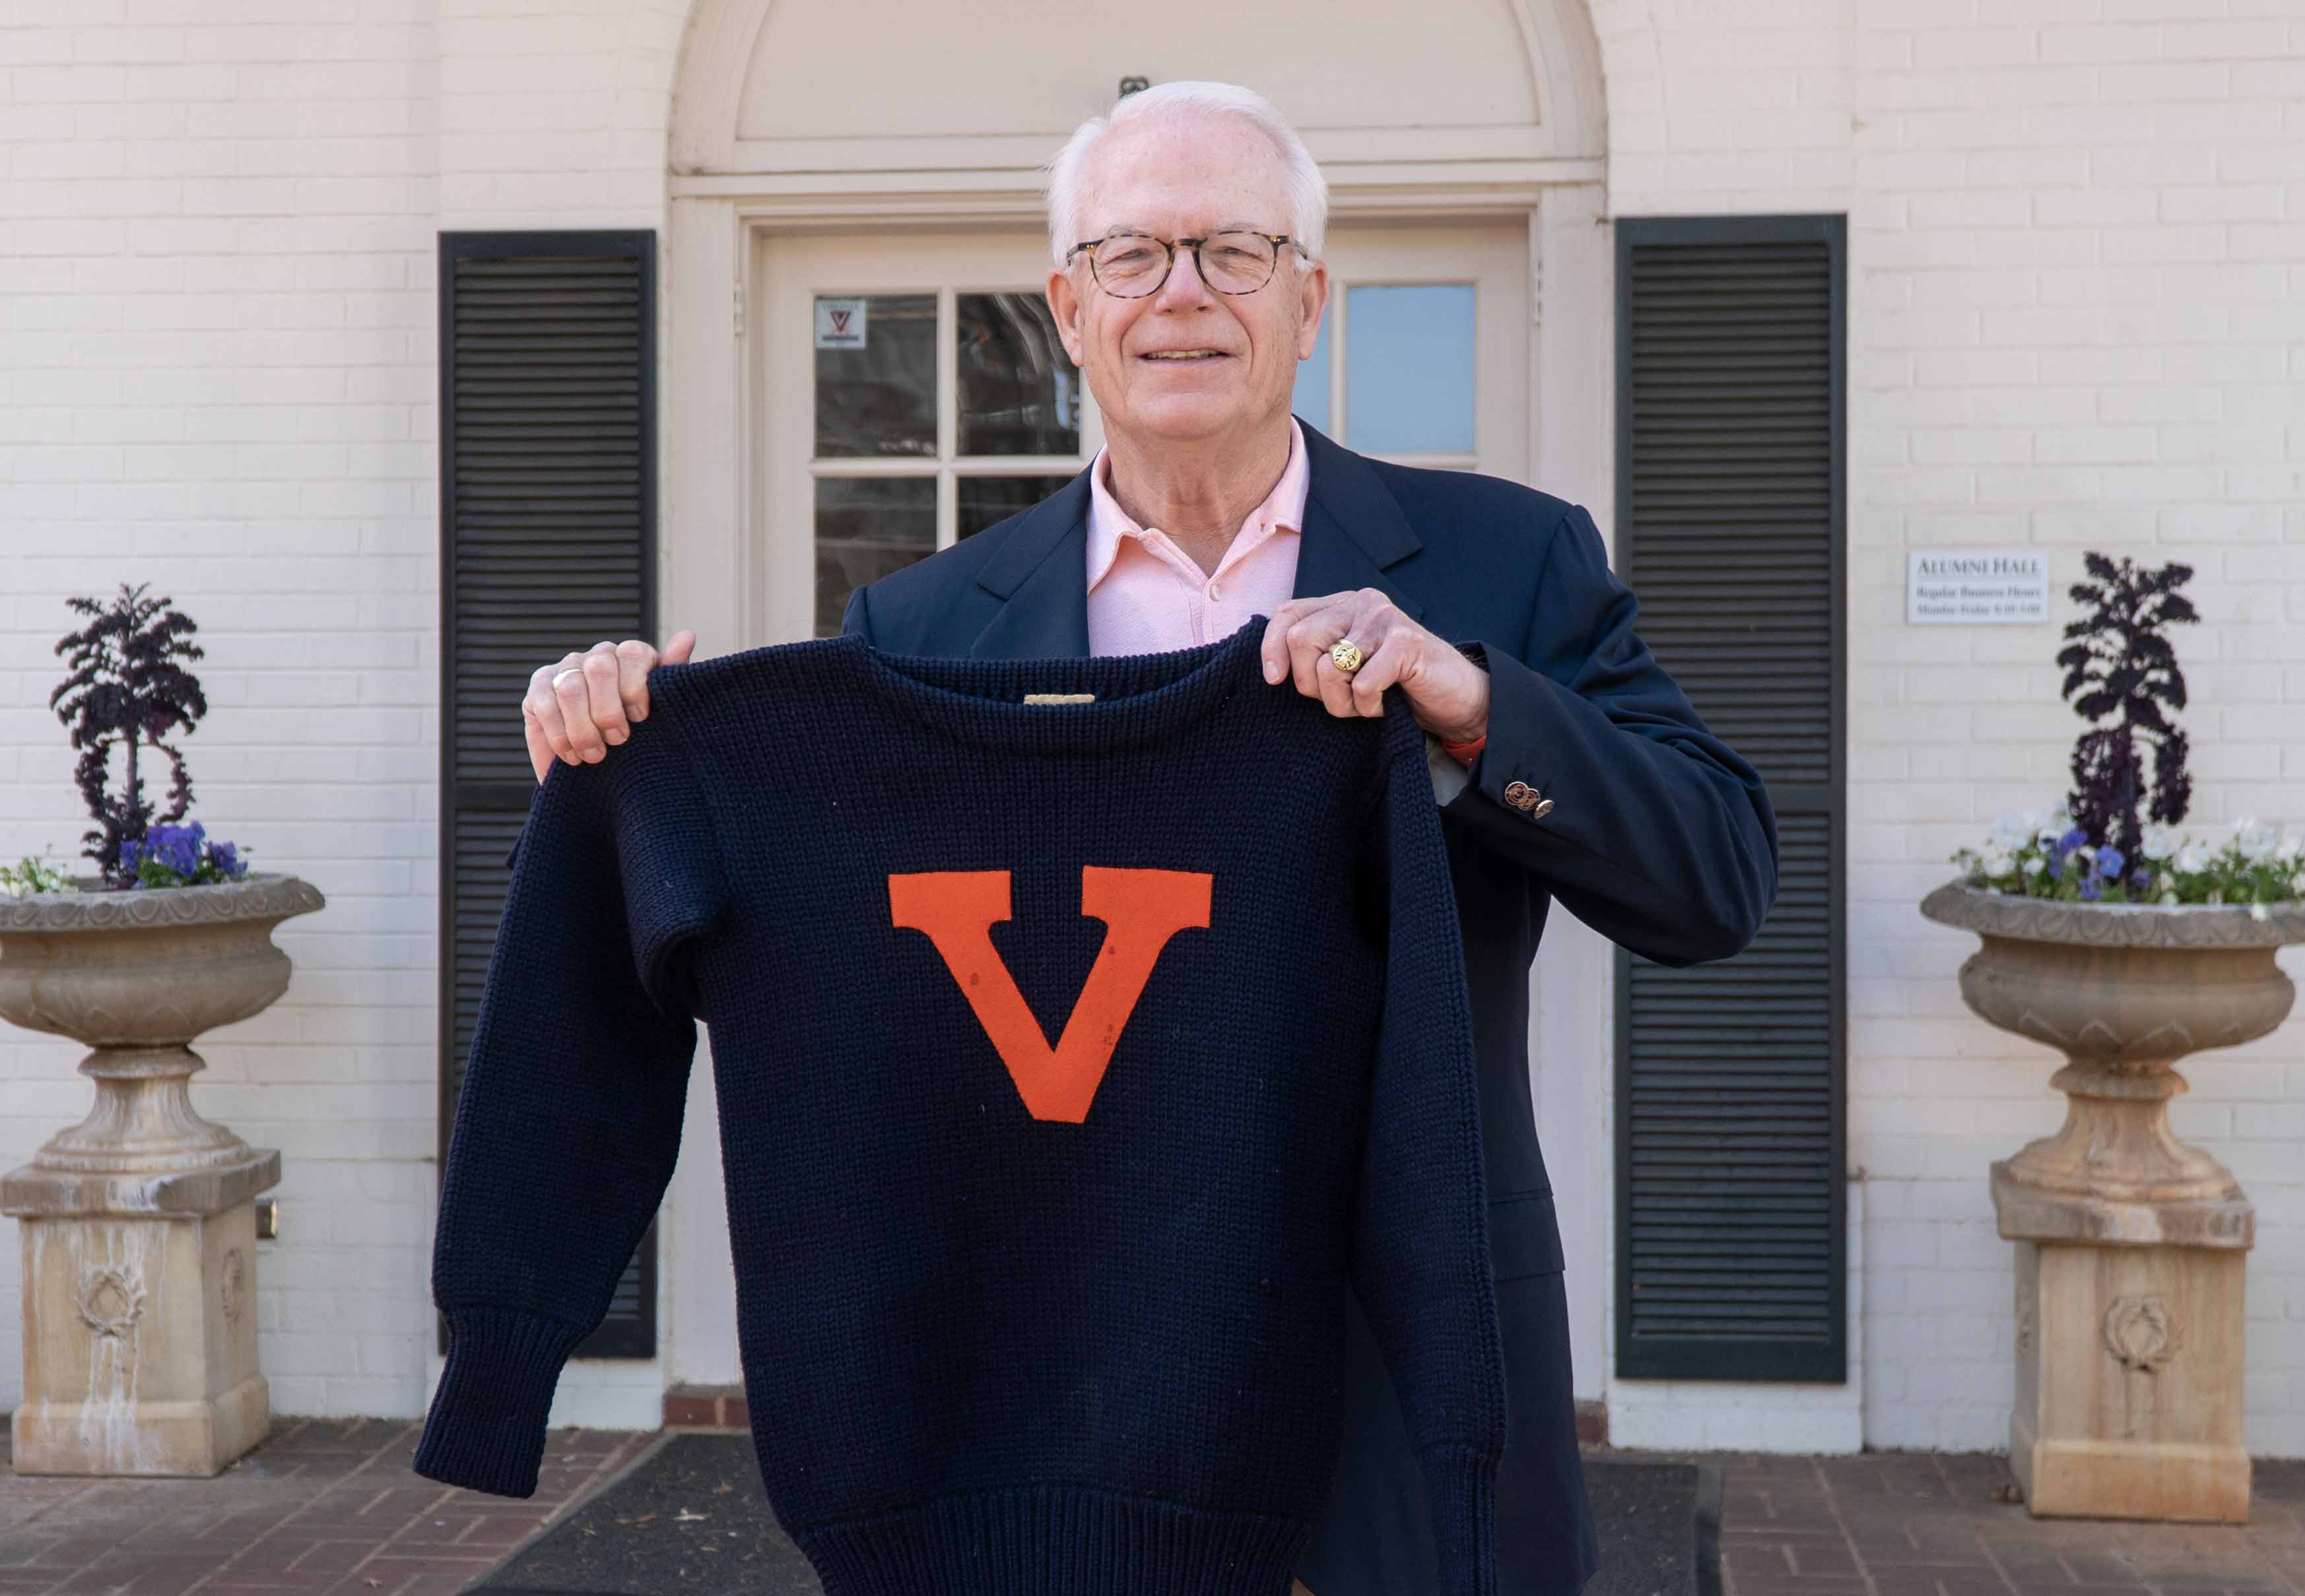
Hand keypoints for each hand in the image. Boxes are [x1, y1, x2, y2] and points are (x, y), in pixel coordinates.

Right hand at [523, 630, 696, 783]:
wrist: (602, 770)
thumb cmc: (638, 738)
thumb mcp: (662, 712)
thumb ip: (672, 676)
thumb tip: (687, 635)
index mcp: (631, 657)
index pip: (633, 653)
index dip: (636, 687)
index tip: (641, 719)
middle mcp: (598, 657)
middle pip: (600, 668)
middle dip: (609, 711)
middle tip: (617, 741)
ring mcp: (566, 669)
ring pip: (571, 689)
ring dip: (584, 729)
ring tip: (595, 755)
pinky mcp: (539, 687)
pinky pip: (544, 704)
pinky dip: (560, 735)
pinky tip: (572, 755)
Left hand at [1258, 590, 1487, 742]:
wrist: (1456, 697)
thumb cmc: (1396, 685)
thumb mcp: (1348, 666)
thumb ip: (1316, 656)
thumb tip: (1272, 668)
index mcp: (1343, 605)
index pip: (1288, 613)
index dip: (1271, 647)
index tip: (1274, 679)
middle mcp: (1362, 603)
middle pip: (1301, 641)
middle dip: (1311, 685)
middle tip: (1341, 700)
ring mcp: (1384, 619)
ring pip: (1329, 667)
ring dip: (1343, 702)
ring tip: (1366, 703)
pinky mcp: (1405, 642)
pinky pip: (1362, 685)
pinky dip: (1369, 707)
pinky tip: (1385, 705)